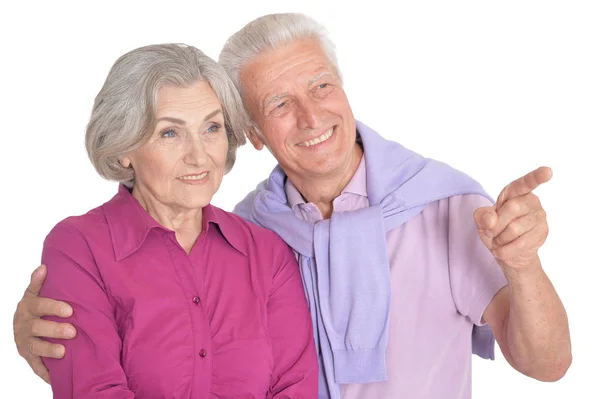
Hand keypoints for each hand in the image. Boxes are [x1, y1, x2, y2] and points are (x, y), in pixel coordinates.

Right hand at [13, 265, 75, 383]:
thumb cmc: (36, 307)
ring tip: (63, 351)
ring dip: (48, 349)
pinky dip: (45, 372)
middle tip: (72, 331)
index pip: (39, 306)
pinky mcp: (28, 357)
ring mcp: (24, 342)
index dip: (53, 307)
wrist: (22, 325)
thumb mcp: (35, 294)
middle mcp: (23, 325)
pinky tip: (55, 376)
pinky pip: (35, 366)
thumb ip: (38, 283)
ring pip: (34, 347)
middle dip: (54, 330)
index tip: (69, 310)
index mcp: (27, 307)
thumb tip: (43, 267)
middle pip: (37, 328)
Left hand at [474, 167, 551, 270]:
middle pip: (513, 208)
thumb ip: (482, 216)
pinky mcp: (542, 232)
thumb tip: (491, 220)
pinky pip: (521, 243)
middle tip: (491, 232)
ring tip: (499, 240)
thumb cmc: (494, 229)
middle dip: (496, 224)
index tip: (548, 171)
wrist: (506, 251)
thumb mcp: (482, 221)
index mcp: (514, 192)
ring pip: (515, 228)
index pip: (524, 183)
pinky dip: (506, 250)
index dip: (535, 177)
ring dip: (500, 239)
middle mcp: (531, 201)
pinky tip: (501, 251)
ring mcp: (539, 217)